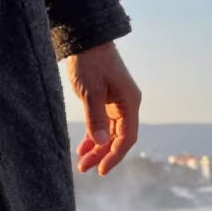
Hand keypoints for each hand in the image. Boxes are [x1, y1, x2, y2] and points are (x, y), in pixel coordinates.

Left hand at [67, 42, 140, 175]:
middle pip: (118, 137)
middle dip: (102, 155)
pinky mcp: (106, 101)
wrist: (86, 40)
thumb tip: (101, 142)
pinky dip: (94, 136)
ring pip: (110, 133)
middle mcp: (127, 104)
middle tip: (85, 168)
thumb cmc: (90, 62)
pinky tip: (83, 147)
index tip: (102, 170)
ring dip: (97, 148)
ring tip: (82, 163)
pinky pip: (103, 124)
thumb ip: (96, 117)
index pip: (127, 137)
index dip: (115, 155)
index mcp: (129, 102)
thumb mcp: (91, 91)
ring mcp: (117, 103)